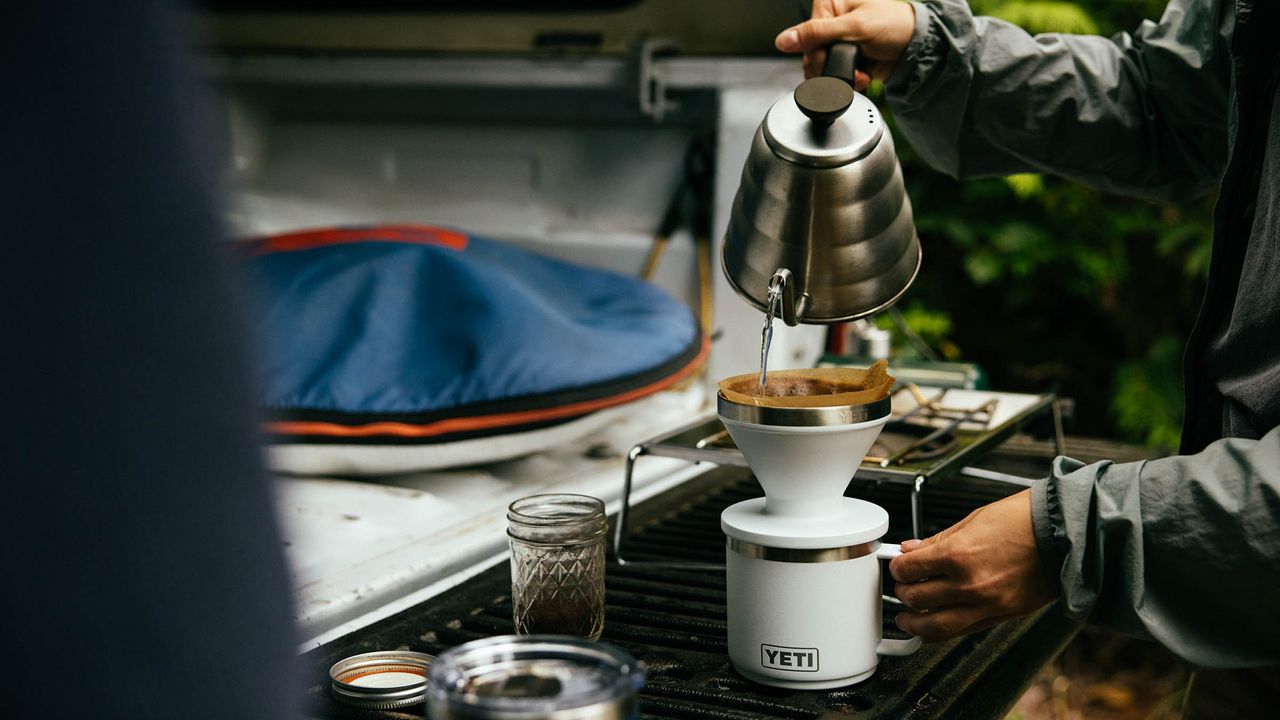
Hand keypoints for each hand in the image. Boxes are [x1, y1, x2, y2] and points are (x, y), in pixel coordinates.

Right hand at [775, 0, 915, 89]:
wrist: (916, 48)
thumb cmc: (895, 26)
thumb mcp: (855, 27)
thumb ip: (817, 33)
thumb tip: (784, 40)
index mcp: (830, 4)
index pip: (806, 32)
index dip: (816, 50)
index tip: (830, 56)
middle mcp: (831, 23)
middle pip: (811, 54)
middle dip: (829, 66)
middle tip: (847, 64)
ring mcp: (838, 43)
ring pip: (821, 68)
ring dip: (838, 77)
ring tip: (857, 72)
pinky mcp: (845, 61)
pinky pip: (833, 77)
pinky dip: (846, 82)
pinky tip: (859, 76)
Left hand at [888, 489, 1057, 640]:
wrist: (1064, 534)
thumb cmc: (1024, 520)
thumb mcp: (973, 520)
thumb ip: (938, 540)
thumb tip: (913, 549)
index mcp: (958, 555)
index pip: (909, 569)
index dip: (897, 568)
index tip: (897, 566)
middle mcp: (970, 584)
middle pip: (918, 598)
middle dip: (902, 593)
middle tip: (901, 587)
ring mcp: (987, 604)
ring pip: (937, 626)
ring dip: (915, 624)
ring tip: (906, 618)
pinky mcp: (1002, 615)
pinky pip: (963, 631)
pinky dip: (943, 632)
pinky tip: (933, 627)